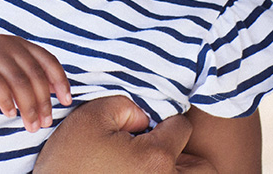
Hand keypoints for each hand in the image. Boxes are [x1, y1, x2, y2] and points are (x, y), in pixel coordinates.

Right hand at [0, 34, 72, 132]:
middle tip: (44, 123)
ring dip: (28, 107)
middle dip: (43, 102)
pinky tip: (9, 114)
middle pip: (34, 74)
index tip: (66, 102)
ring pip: (18, 81)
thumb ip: (33, 80)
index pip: (48, 60)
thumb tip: (62, 93)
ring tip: (30, 124)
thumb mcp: (12, 79)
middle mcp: (6, 42)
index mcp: (18, 43)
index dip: (60, 81)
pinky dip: (7, 102)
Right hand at [34, 98, 216, 173]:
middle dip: (185, 152)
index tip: (145, 124)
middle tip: (160, 146)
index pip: (181, 127)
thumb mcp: (91, 116)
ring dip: (181, 170)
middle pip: (203, 167)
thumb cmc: (70, 161)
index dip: (163, 119)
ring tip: (156, 164)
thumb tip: (144, 116)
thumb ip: (125, 105)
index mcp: (156, 158)